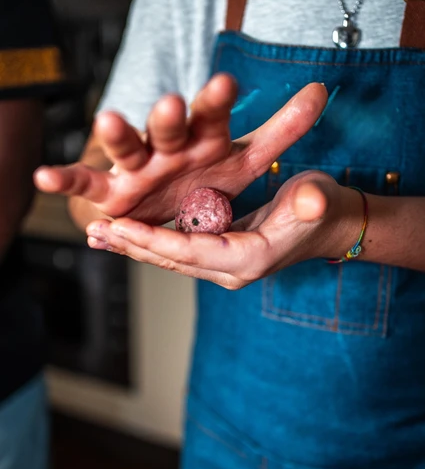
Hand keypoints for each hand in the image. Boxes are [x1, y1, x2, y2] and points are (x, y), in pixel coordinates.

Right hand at [34, 76, 327, 224]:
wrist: (171, 207)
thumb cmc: (206, 178)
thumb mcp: (248, 158)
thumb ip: (283, 128)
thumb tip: (323, 89)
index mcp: (205, 138)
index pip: (215, 116)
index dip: (219, 102)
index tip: (228, 80)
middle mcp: (170, 146)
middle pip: (170, 127)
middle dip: (170, 117)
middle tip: (173, 103)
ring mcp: (139, 166)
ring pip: (127, 146)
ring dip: (118, 134)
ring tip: (109, 120)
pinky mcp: (112, 189)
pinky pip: (87, 181)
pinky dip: (67, 178)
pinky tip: (46, 177)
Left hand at [85, 171, 362, 288]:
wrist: (331, 224)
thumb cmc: (322, 207)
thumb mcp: (318, 199)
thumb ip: (311, 203)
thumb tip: (312, 202)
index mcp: (248, 258)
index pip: (190, 252)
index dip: (152, 239)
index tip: (117, 226)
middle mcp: (230, 268)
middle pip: (171, 259)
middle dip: (131, 244)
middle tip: (94, 230)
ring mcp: (224, 265)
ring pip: (170, 257)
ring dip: (134, 244)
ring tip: (98, 233)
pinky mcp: (220, 254)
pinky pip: (178, 251)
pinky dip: (150, 242)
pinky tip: (126, 233)